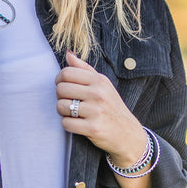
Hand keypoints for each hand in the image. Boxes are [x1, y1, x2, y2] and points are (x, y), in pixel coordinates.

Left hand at [55, 50, 145, 165]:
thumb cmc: (111, 107)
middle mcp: (98, 93)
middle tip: (69, 102)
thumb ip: (84, 69)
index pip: (66, 73)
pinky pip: (66, 123)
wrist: (127, 133)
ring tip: (73, 113)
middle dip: (60, 97)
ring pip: (61, 106)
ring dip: (63, 112)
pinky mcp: (93, 128)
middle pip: (61, 89)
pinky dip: (68, 125)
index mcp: (99, 80)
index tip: (64, 87)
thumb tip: (68, 54)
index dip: (59, 80)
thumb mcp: (103, 85)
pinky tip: (77, 124)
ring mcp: (96, 111)